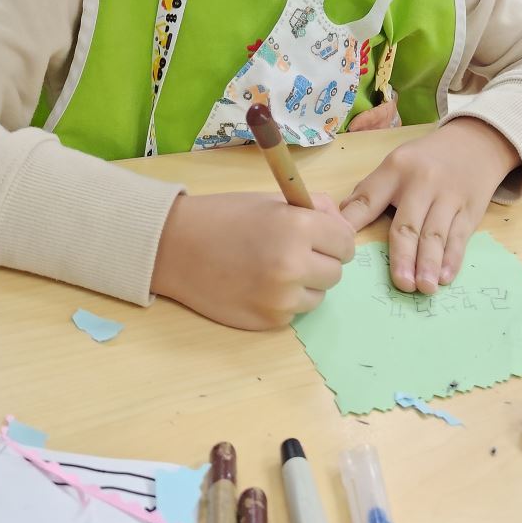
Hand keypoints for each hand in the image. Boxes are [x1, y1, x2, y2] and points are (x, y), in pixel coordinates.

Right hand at [151, 191, 354, 330]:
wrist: (175, 247)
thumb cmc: (224, 216)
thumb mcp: (272, 201)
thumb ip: (315, 209)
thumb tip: (344, 227)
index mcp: (298, 227)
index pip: (346, 242)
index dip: (334, 238)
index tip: (322, 237)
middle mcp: (294, 266)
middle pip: (336, 272)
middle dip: (321, 261)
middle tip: (295, 252)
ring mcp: (281, 298)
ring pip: (318, 296)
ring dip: (305, 285)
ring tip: (273, 268)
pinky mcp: (268, 322)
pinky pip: (294, 312)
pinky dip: (284, 301)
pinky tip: (258, 284)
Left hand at [339, 118, 519, 294]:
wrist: (475, 143)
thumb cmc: (426, 160)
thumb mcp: (396, 163)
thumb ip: (371, 190)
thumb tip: (340, 220)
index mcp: (396, 169)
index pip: (369, 198)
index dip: (354, 221)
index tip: (342, 245)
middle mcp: (422, 182)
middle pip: (409, 224)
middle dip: (403, 256)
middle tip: (401, 284)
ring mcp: (449, 197)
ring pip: (436, 234)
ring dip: (429, 263)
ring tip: (424, 288)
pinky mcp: (470, 210)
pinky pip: (460, 237)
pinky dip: (453, 259)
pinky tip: (445, 276)